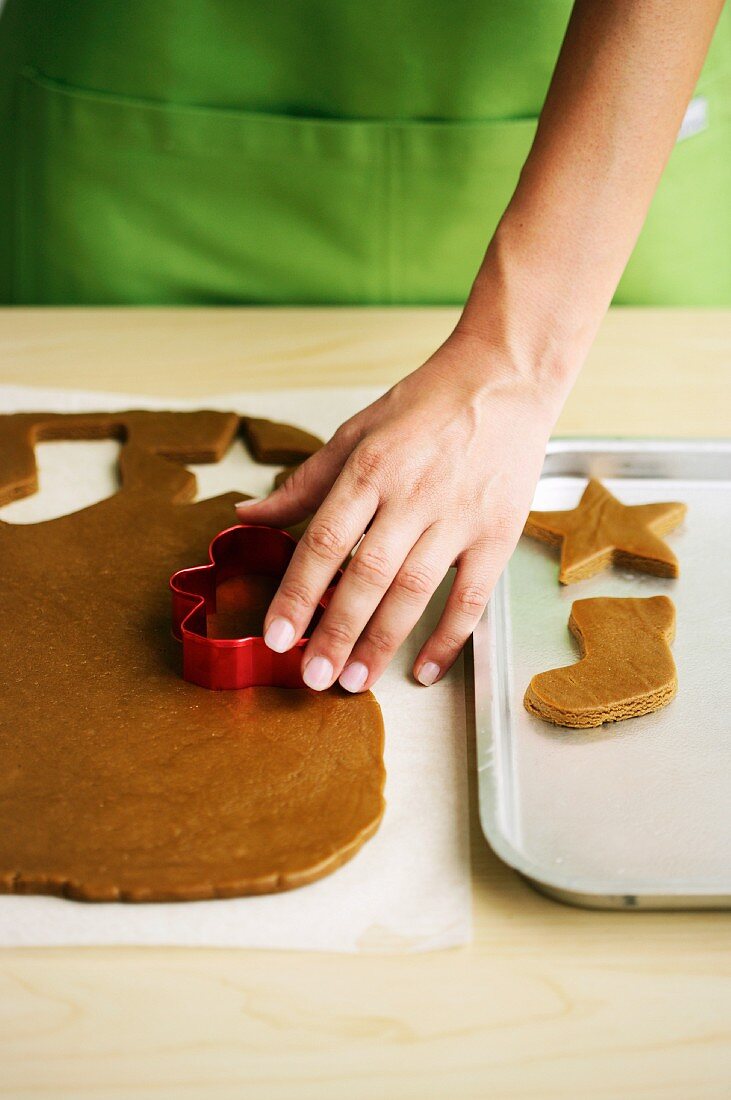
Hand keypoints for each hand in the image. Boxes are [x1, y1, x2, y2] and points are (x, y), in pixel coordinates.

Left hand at [236, 330, 562, 692]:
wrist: (504, 378)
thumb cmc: (426, 406)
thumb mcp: (355, 433)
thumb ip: (303, 483)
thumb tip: (247, 515)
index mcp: (369, 469)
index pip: (323, 542)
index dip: (296, 594)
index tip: (276, 637)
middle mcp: (412, 495)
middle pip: (366, 575)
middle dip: (335, 631)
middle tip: (313, 678)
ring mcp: (458, 517)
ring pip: (414, 590)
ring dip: (382, 641)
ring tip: (354, 680)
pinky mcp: (498, 533)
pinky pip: (472, 596)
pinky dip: (449, 637)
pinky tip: (425, 669)